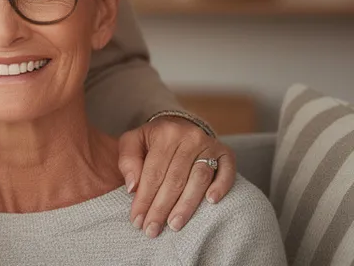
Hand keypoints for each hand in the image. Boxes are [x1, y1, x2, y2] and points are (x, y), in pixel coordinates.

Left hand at [118, 116, 235, 237]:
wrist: (180, 126)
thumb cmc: (153, 140)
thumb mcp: (133, 141)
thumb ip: (128, 161)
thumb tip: (133, 188)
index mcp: (165, 133)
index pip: (153, 172)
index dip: (144, 198)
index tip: (137, 220)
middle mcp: (190, 137)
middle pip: (175, 179)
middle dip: (162, 208)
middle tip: (152, 229)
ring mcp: (210, 145)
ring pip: (199, 178)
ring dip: (187, 205)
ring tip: (174, 225)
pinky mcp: (226, 153)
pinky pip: (227, 172)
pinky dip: (220, 187)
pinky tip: (211, 202)